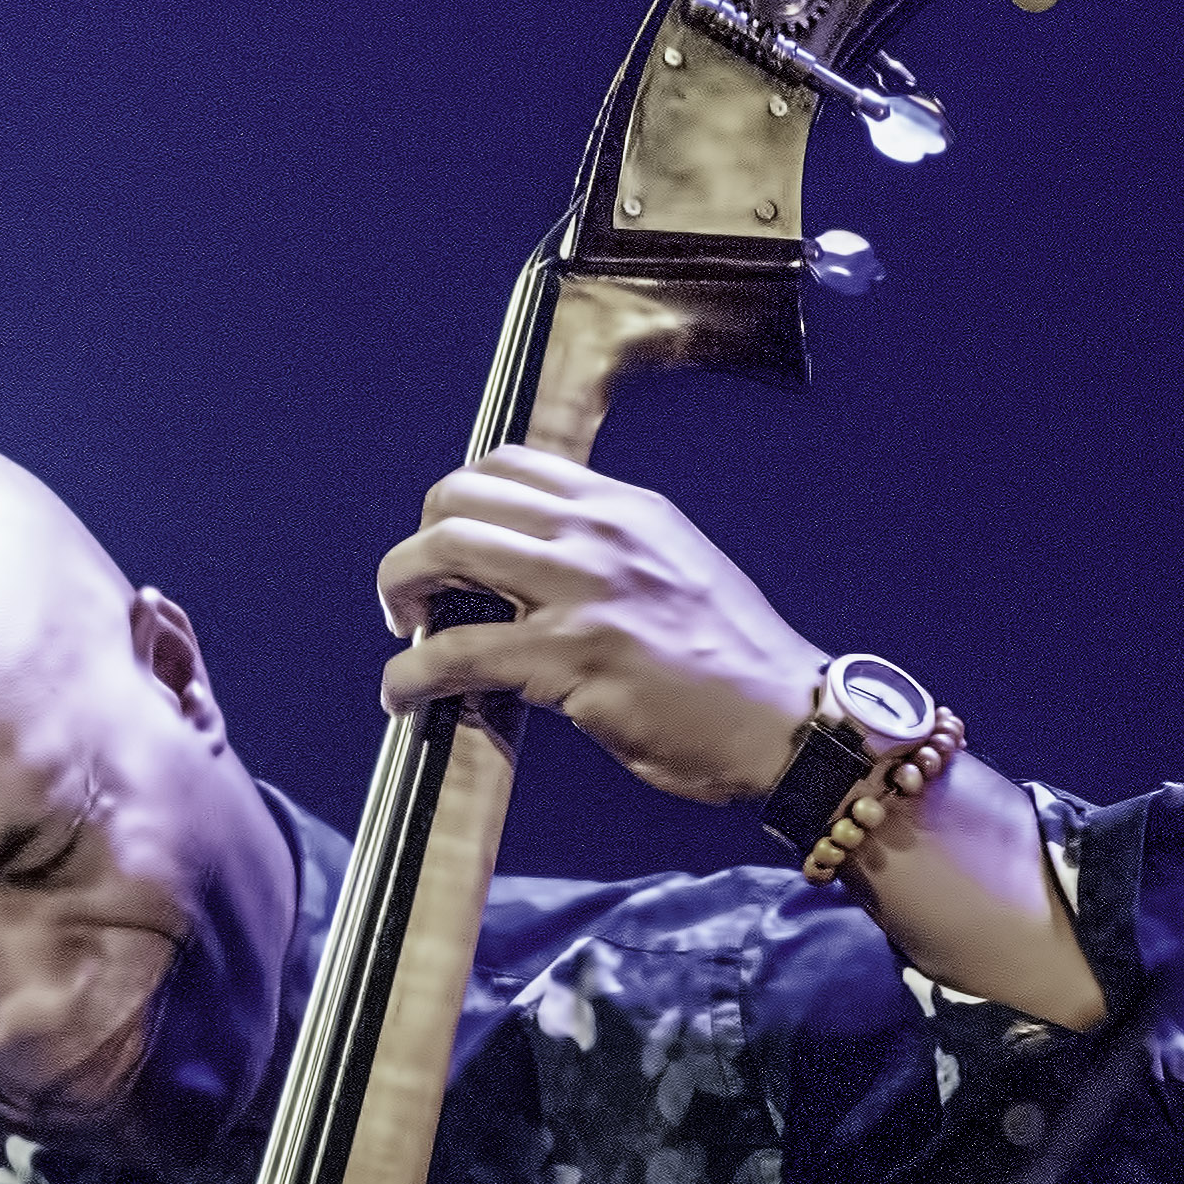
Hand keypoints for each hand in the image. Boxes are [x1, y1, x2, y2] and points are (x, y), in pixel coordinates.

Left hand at [373, 446, 821, 805]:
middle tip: (413, 597)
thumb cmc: (734, 664)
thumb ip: (610, 558)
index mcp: (624, 508)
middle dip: (414, 545)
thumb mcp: (675, 571)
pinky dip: (409, 676)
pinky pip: (453, 653)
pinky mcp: (568, 656)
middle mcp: (598, 531)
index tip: (447, 550)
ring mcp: (581, 589)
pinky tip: (402, 697)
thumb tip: (540, 573)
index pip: (508, 464)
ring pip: (443, 552)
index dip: (456, 503)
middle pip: (458, 497)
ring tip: (404, 635)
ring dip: (399, 592)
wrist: (785, 720)